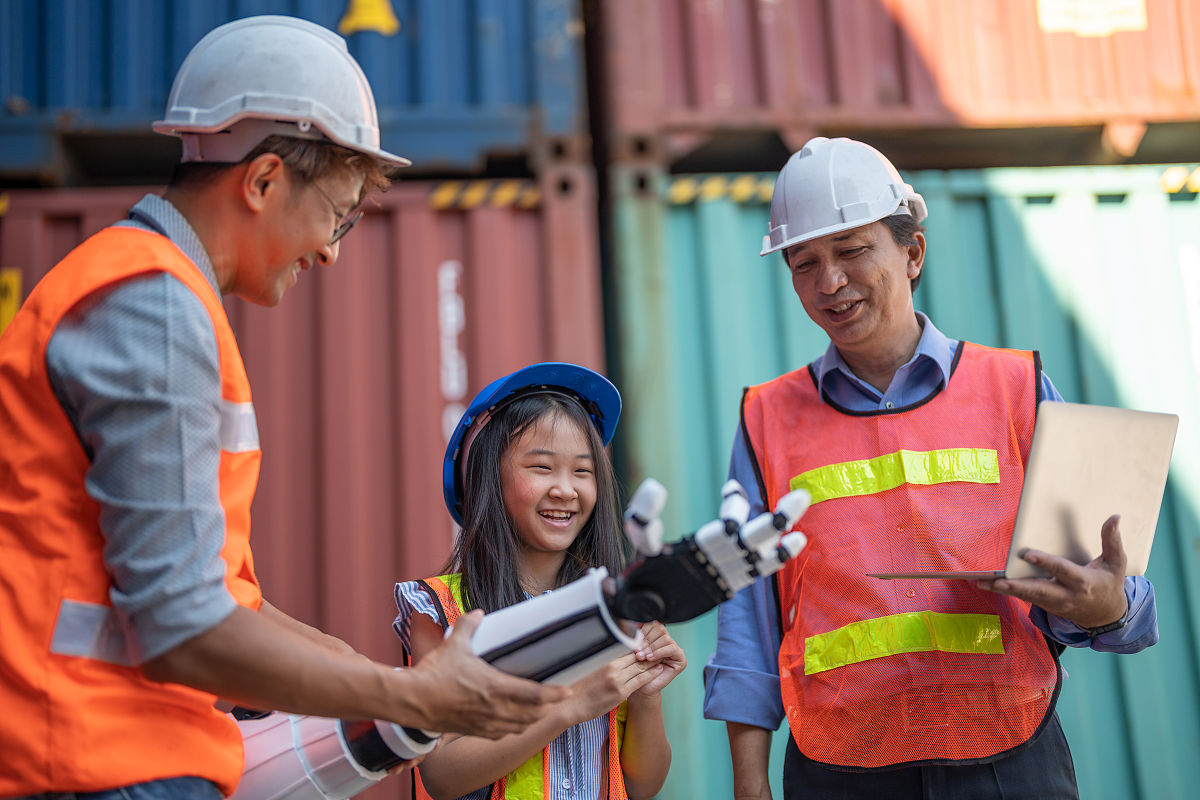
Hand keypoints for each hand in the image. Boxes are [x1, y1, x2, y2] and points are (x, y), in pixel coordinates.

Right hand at [404, 610, 570, 737]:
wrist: (412, 701)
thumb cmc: (434, 673)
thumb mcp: (455, 643)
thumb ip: (469, 625)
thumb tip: (478, 612)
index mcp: (495, 686)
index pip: (535, 694)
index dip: (555, 694)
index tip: (568, 690)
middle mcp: (495, 709)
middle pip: (533, 714)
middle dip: (548, 708)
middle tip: (559, 700)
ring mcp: (485, 723)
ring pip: (519, 727)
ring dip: (533, 720)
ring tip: (541, 712)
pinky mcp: (474, 731)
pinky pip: (501, 734)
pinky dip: (513, 729)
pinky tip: (514, 725)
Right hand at [565, 651, 661, 722]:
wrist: (570, 705)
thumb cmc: (577, 686)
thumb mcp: (588, 666)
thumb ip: (603, 659)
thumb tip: (613, 652)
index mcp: (603, 658)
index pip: (625, 647)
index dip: (637, 645)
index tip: (645, 643)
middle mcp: (610, 666)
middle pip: (634, 656)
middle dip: (647, 652)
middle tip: (657, 648)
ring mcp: (616, 679)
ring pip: (640, 667)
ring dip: (652, 662)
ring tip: (661, 657)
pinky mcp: (621, 692)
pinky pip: (640, 680)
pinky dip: (651, 674)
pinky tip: (658, 670)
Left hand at [631, 622, 685, 696]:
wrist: (641, 687)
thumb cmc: (638, 670)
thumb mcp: (636, 650)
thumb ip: (638, 638)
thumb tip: (635, 626)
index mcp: (656, 636)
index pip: (653, 624)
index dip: (644, 630)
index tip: (634, 639)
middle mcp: (666, 641)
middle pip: (660, 629)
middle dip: (647, 640)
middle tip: (637, 651)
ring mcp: (674, 649)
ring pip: (665, 638)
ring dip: (652, 647)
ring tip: (642, 656)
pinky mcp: (680, 658)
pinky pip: (671, 648)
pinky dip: (659, 652)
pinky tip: (651, 658)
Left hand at [976, 514, 1128, 629]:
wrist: (1106, 615)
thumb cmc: (1110, 583)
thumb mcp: (1116, 563)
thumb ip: (1112, 541)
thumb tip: (1114, 517)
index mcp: (1082, 582)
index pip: (1062, 571)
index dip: (1045, 563)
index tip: (1027, 554)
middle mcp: (1066, 595)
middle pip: (1039, 591)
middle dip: (1017, 586)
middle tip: (998, 581)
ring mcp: (1054, 603)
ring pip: (1027, 596)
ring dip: (1005, 590)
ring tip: (984, 582)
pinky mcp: (1045, 605)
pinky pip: (1024, 597)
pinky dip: (1007, 592)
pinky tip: (988, 584)